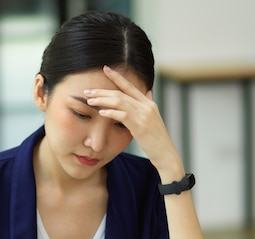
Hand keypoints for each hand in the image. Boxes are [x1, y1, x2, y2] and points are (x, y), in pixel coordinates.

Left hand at [84, 65, 184, 180]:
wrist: (166, 154)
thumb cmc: (157, 140)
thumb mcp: (153, 120)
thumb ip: (147, 106)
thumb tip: (147, 91)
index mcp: (149, 103)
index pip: (130, 86)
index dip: (117, 76)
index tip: (105, 68)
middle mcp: (147, 106)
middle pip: (121, 93)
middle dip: (102, 91)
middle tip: (88, 91)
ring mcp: (144, 115)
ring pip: (120, 101)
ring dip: (102, 100)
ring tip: (90, 100)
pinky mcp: (140, 126)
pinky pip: (122, 115)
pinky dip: (110, 112)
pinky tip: (101, 112)